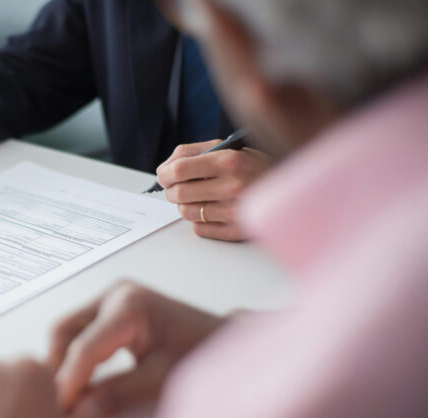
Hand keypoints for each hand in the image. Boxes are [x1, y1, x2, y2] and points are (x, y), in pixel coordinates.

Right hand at [49, 281, 223, 417]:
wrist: (221, 337)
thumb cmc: (201, 350)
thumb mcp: (161, 378)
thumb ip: (118, 395)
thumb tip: (80, 413)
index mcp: (128, 305)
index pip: (84, 347)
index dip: (68, 382)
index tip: (62, 410)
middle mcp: (115, 294)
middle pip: (63, 330)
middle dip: (58, 367)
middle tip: (62, 402)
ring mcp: (111, 298)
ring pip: (67, 329)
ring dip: (64, 361)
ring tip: (72, 394)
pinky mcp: (111, 307)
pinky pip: (80, 329)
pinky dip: (77, 355)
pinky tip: (84, 380)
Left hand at [156, 140, 272, 240]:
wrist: (291, 188)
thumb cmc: (253, 166)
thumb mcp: (228, 149)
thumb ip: (193, 152)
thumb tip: (164, 168)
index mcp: (228, 161)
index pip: (178, 170)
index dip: (164, 174)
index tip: (164, 176)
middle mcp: (232, 186)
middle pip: (179, 194)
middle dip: (172, 191)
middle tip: (177, 188)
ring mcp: (235, 211)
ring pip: (186, 213)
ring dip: (186, 205)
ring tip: (198, 197)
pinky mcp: (237, 230)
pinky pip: (200, 229)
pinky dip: (200, 221)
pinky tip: (212, 210)